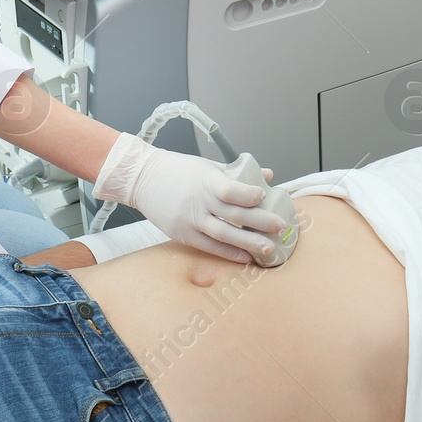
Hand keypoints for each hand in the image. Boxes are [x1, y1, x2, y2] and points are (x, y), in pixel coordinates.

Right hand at [92, 134, 286, 263]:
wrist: (142, 178)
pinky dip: (228, 252)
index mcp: (205, 179)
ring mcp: (189, 219)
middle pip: (232, 214)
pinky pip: (209, 246)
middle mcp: (198, 200)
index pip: (229, 188)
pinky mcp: (182, 234)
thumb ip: (237, 173)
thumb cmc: (177, 170)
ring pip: (223, 234)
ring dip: (248, 242)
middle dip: (259, 222)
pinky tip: (245, 256)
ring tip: (268, 248)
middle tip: (279, 226)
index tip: (264, 196)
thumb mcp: (208, 165)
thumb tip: (267, 177)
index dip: (248, 193)